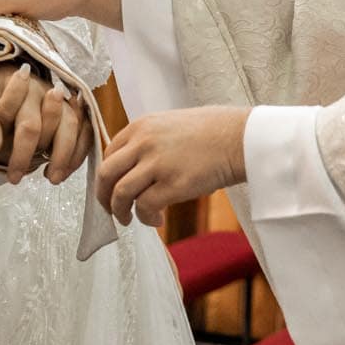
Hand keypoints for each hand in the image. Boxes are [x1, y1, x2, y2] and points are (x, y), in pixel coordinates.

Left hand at [0, 61, 93, 183]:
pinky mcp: (73, 111)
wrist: (4, 94)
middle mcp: (36, 88)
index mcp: (7, 83)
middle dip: (23, 154)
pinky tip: (64, 172)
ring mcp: (58, 100)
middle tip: (12, 179)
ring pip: (68, 125)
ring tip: (51, 179)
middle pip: (32, 124)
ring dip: (61, 155)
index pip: (4, 109)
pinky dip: (78, 152)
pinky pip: (84, 130)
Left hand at [97, 107, 249, 227]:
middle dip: (103, 197)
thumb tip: (134, 170)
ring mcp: (157, 163)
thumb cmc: (213, 132)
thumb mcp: (171, 125)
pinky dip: (146, 218)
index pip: (108, 154)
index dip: (107, 177)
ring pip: (120, 193)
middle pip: (106, 174)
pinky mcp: (172, 184)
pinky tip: (157, 220)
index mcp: (141, 126)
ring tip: (129, 220)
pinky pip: (145, 207)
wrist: (241, 137)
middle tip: (111, 210)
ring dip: (120, 211)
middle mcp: (144, 142)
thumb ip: (149, 141)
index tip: (111, 190)